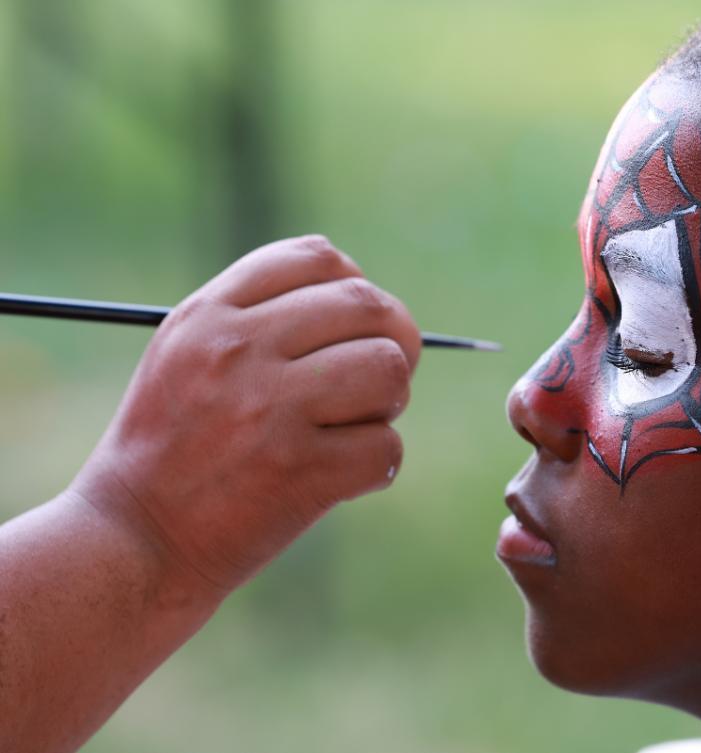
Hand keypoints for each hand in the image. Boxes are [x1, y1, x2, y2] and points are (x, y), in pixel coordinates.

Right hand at [68, 234, 420, 597]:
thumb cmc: (172, 449)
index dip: (356, 285)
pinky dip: (378, 465)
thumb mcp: (186, 358)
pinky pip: (387, 447)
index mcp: (209, 316)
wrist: (132, 542)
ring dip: (390, 401)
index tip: (355, 324)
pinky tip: (343, 477)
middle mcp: (239, 352)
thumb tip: (368, 306)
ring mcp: (270, 411)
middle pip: (367, 305)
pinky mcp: (300, 472)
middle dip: (394, 340)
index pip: (316, 257)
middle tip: (381, 378)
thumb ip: (258, 318)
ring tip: (357, 426)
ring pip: (387, 370)